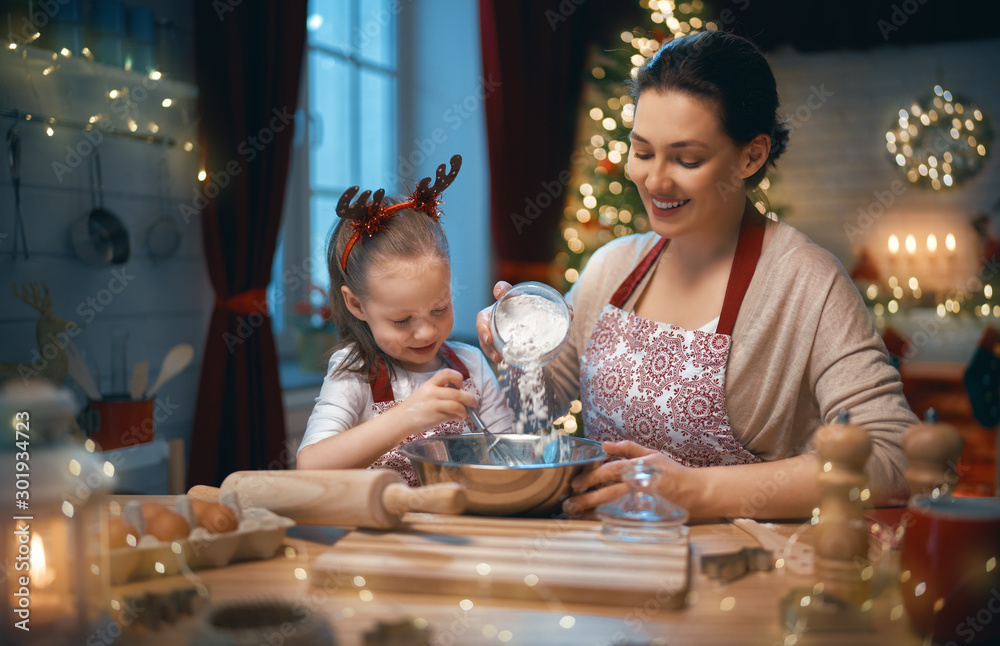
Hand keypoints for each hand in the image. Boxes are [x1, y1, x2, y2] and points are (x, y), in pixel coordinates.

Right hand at [394, 369, 476, 433]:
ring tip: (466, 413)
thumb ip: (440, 392)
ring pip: (457, 404)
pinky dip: (459, 416)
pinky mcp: (435, 416)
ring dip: (466, 409)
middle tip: (474, 403)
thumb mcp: (425, 393)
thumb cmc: (414, 407)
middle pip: (457, 392)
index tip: (460, 385)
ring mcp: (433, 404)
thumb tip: (460, 398)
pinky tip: (458, 418)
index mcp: (430, 383)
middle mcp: (432, 392)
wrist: (400, 420)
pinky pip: (452, 414)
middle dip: (469, 398)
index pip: (446, 373)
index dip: (458, 377)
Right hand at [475, 281, 573, 362]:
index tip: (500, 293)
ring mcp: (493, 325)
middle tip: (488, 337)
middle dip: (482, 326)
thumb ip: (559, 309)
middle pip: (483, 316)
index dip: (500, 289)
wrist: (531, 326)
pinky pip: (488, 346)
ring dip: (487, 346)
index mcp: (510, 299)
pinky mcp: (494, 338)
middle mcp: (498, 311)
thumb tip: (570, 313)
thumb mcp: (546, 311)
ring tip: (497, 356)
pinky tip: (501, 361)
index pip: (502, 289)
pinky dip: (493, 354)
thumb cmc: (536, 314)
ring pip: (483, 334)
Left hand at [561, 440, 694, 515]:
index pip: (610, 471)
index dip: (591, 477)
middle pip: (608, 493)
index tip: (575, 484)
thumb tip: (604, 444)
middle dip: (586, 499)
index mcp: (638, 468)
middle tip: (568, 503)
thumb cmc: (671, 471)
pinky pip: (622, 519)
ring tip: (574, 514)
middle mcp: (639, 486)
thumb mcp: (651, 454)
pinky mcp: (646, 516)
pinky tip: (592, 521)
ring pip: (612, 509)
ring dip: (591, 513)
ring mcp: (643, 503)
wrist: (696, 492)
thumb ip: (627, 449)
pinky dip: (606, 521)